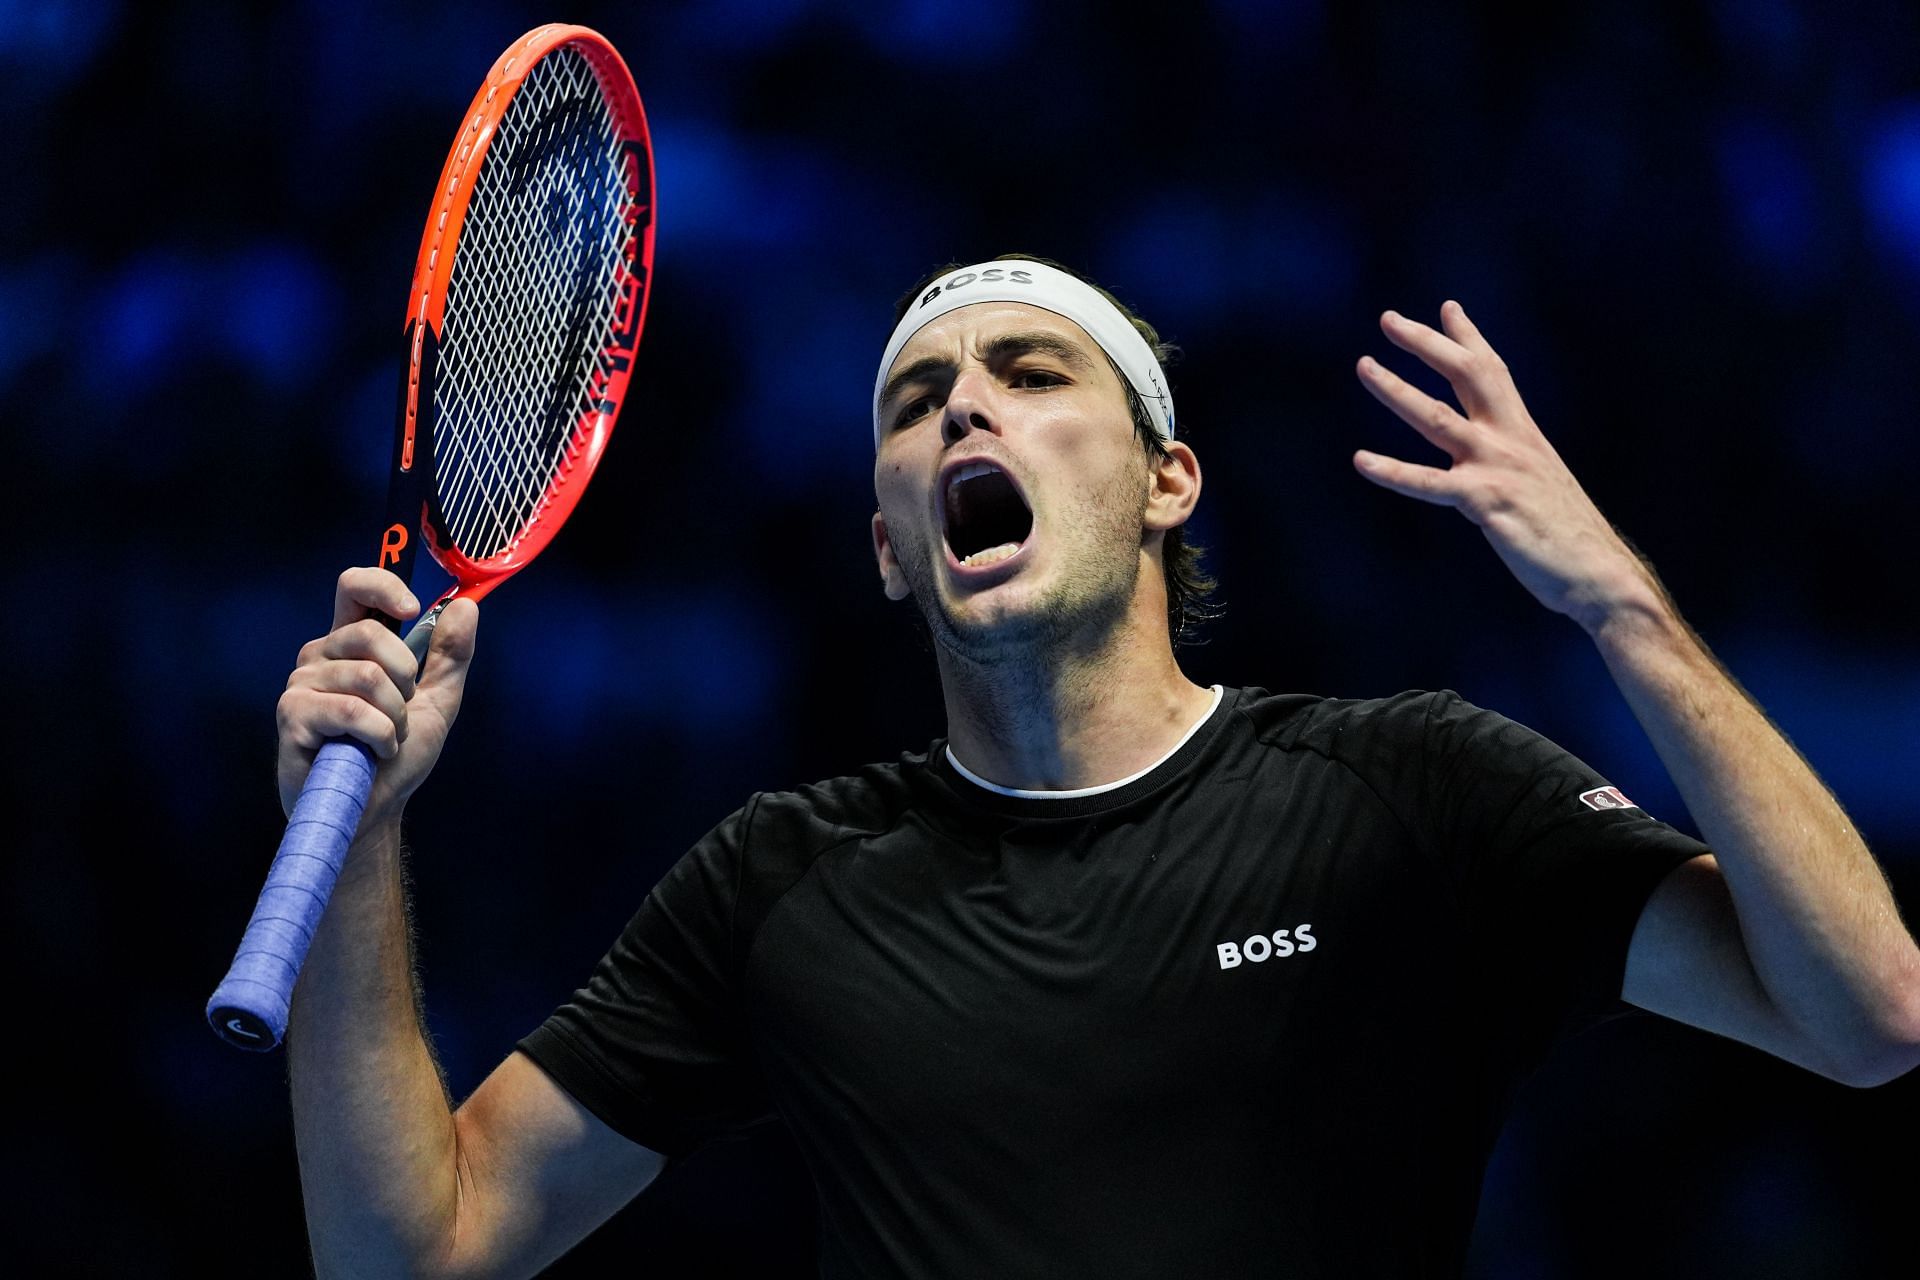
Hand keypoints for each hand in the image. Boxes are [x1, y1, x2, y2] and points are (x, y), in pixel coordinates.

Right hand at [276, 567, 478, 826]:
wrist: (376, 809)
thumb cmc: (398, 755)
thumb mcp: (437, 699)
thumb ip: (451, 654)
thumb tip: (464, 606)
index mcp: (353, 644)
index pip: (355, 588)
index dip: (383, 586)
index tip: (413, 608)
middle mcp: (322, 655)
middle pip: (372, 634)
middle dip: (406, 679)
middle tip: (401, 712)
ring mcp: (303, 683)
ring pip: (368, 676)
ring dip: (396, 716)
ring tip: (386, 739)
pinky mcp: (293, 714)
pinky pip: (353, 710)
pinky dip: (380, 736)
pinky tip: (374, 751)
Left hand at [1352, 301, 1656, 632]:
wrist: (1600, 575)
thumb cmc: (1569, 540)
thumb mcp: (1540, 488)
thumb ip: (1514, 468)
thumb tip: (1496, 469)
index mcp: (1524, 436)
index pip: (1494, 372)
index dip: (1470, 338)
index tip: (1448, 308)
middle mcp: (1511, 441)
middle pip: (1467, 375)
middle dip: (1427, 343)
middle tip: (1389, 319)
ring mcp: (1498, 468)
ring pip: (1437, 418)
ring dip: (1397, 389)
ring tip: (1364, 366)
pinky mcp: (1486, 501)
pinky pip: (1429, 483)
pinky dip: (1393, 471)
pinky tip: (1361, 460)